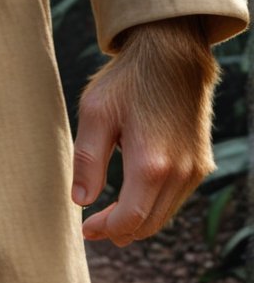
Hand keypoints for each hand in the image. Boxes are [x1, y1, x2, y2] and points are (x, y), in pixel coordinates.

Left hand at [71, 16, 217, 246]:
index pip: (129, 219)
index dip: (104, 229)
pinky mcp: (201, 161)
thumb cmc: (129, 79)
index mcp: (150, 164)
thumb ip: (87, 161)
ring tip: (111, 214)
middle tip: (94, 225)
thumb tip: (81, 201)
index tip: (85, 227)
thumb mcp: (96, 113)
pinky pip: (177, 198)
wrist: (172, 53)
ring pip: (165, 214)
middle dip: (120, 230)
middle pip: (149, 224)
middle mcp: (179, 172)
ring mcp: (194, 168)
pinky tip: (136, 194)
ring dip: (139, 220)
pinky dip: (156, 205)